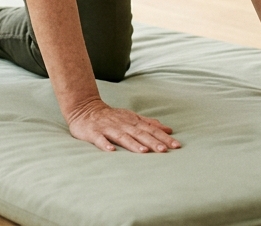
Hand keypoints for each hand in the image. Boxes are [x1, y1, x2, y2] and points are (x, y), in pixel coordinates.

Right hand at [66, 99, 180, 152]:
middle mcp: (122, 124)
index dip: (163, 137)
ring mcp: (108, 128)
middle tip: (164, 150)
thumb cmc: (112, 117)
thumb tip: (168, 130)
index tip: (176, 146)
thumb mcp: (132, 117)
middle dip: (152, 142)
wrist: (84, 108)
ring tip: (144, 151)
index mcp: (132, 121)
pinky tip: (111, 151)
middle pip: (139, 133)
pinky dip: (105, 144)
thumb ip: (149, 123)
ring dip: (133, 144)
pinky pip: (99, 139)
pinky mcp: (93, 132)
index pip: (151, 130)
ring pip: (122, 136)